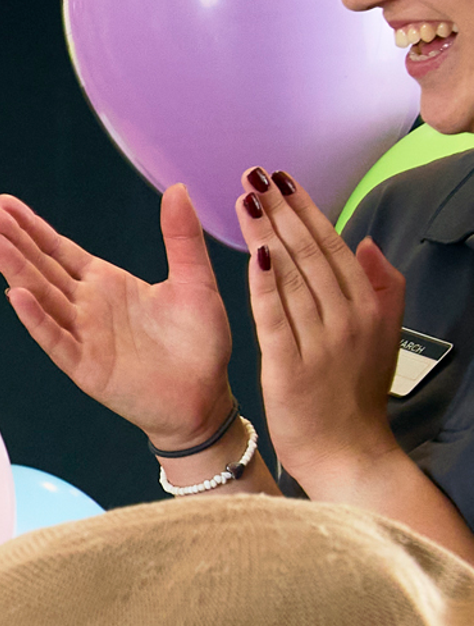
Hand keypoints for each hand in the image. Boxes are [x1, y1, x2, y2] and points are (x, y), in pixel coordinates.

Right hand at [0, 187, 236, 449]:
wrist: (205, 397)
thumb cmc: (200, 344)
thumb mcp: (196, 281)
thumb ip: (181, 237)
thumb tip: (176, 188)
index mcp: (106, 284)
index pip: (59, 250)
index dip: (32, 227)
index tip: (5, 204)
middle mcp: (86, 307)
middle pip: (41, 267)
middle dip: (14, 241)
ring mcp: (82, 336)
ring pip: (40, 297)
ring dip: (15, 270)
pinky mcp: (85, 366)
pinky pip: (56, 339)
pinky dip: (36, 318)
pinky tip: (17, 296)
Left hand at [238, 167, 407, 491]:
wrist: (348, 451)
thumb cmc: (355, 394)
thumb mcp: (380, 335)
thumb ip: (381, 286)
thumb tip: (365, 243)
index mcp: (365, 306)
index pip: (331, 246)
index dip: (306, 210)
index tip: (282, 179)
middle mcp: (346, 317)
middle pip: (310, 253)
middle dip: (281, 210)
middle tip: (254, 175)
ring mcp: (320, 341)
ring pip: (291, 276)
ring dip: (267, 233)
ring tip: (244, 199)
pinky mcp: (291, 365)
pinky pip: (276, 317)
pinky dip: (265, 285)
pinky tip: (253, 254)